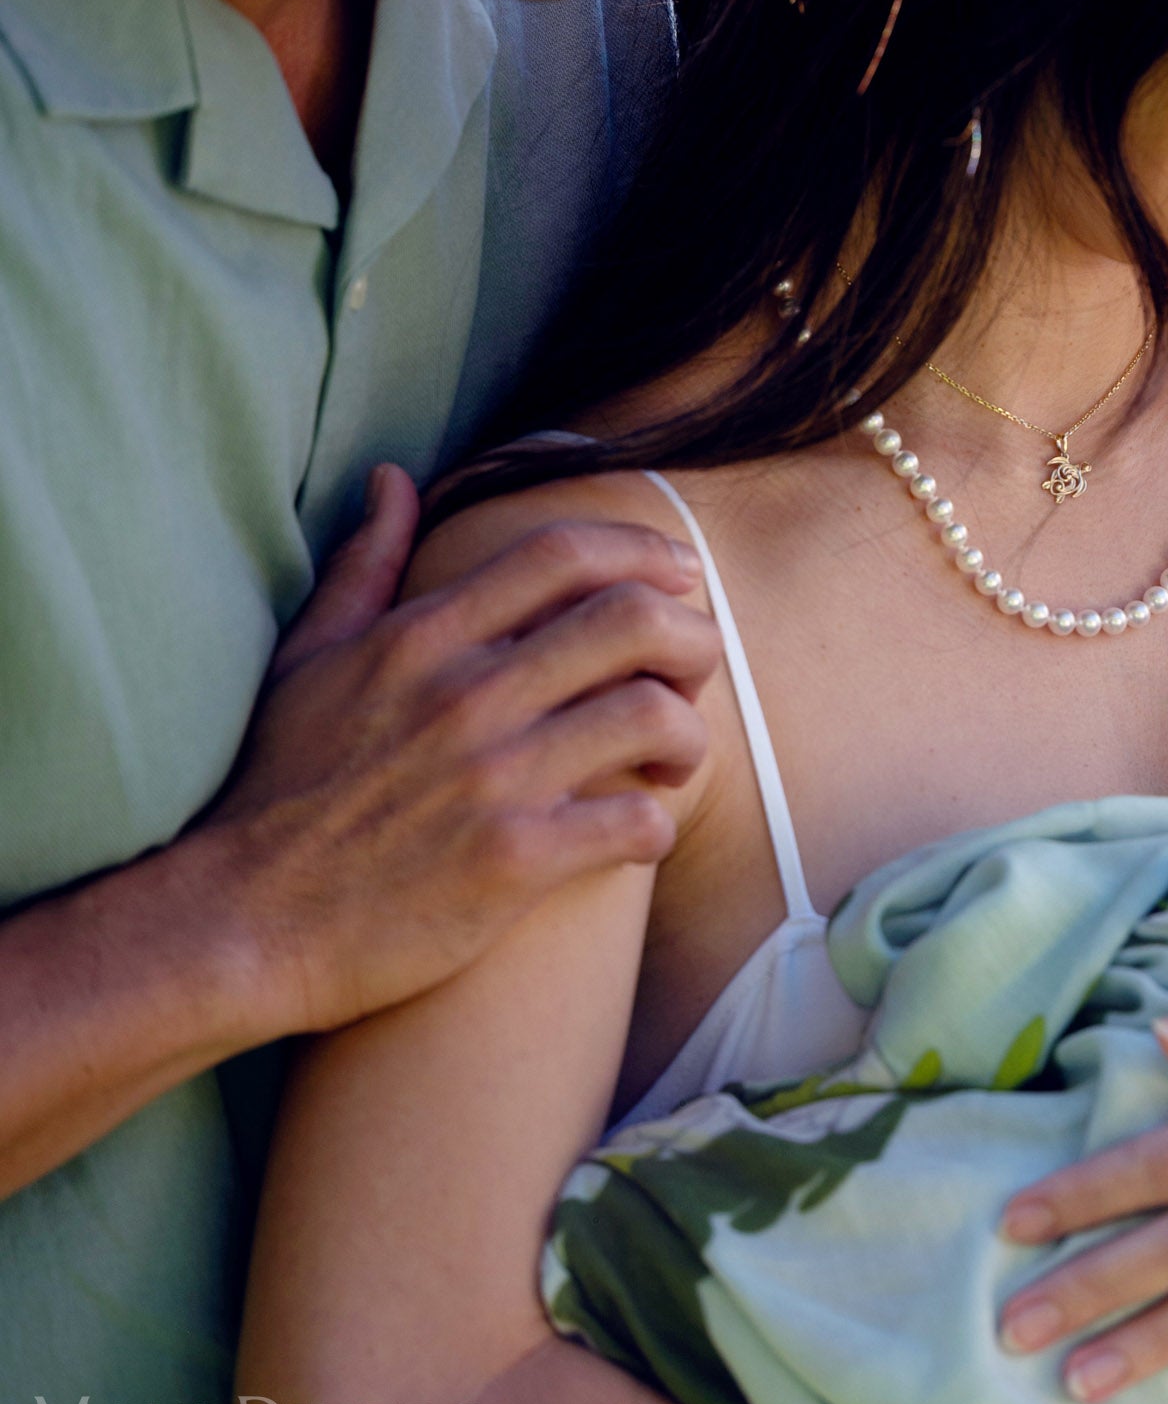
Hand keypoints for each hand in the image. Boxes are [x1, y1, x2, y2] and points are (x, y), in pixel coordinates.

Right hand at [204, 464, 720, 1034]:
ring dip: (688, 734)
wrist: (237, 924)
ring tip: (673, 759)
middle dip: (692, 637)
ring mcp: (493, 778)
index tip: (678, 576)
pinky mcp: (512, 862)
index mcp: (424, 637)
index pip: (566, 554)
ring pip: (653, 716)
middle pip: (634, 620)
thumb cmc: (277, 789)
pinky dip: (657, 826)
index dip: (644, 553)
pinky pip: (635, 823)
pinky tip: (640, 833)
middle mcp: (466, 696)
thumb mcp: (307, 659)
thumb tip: (394, 479)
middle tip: (694, 671)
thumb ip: (365, 566)